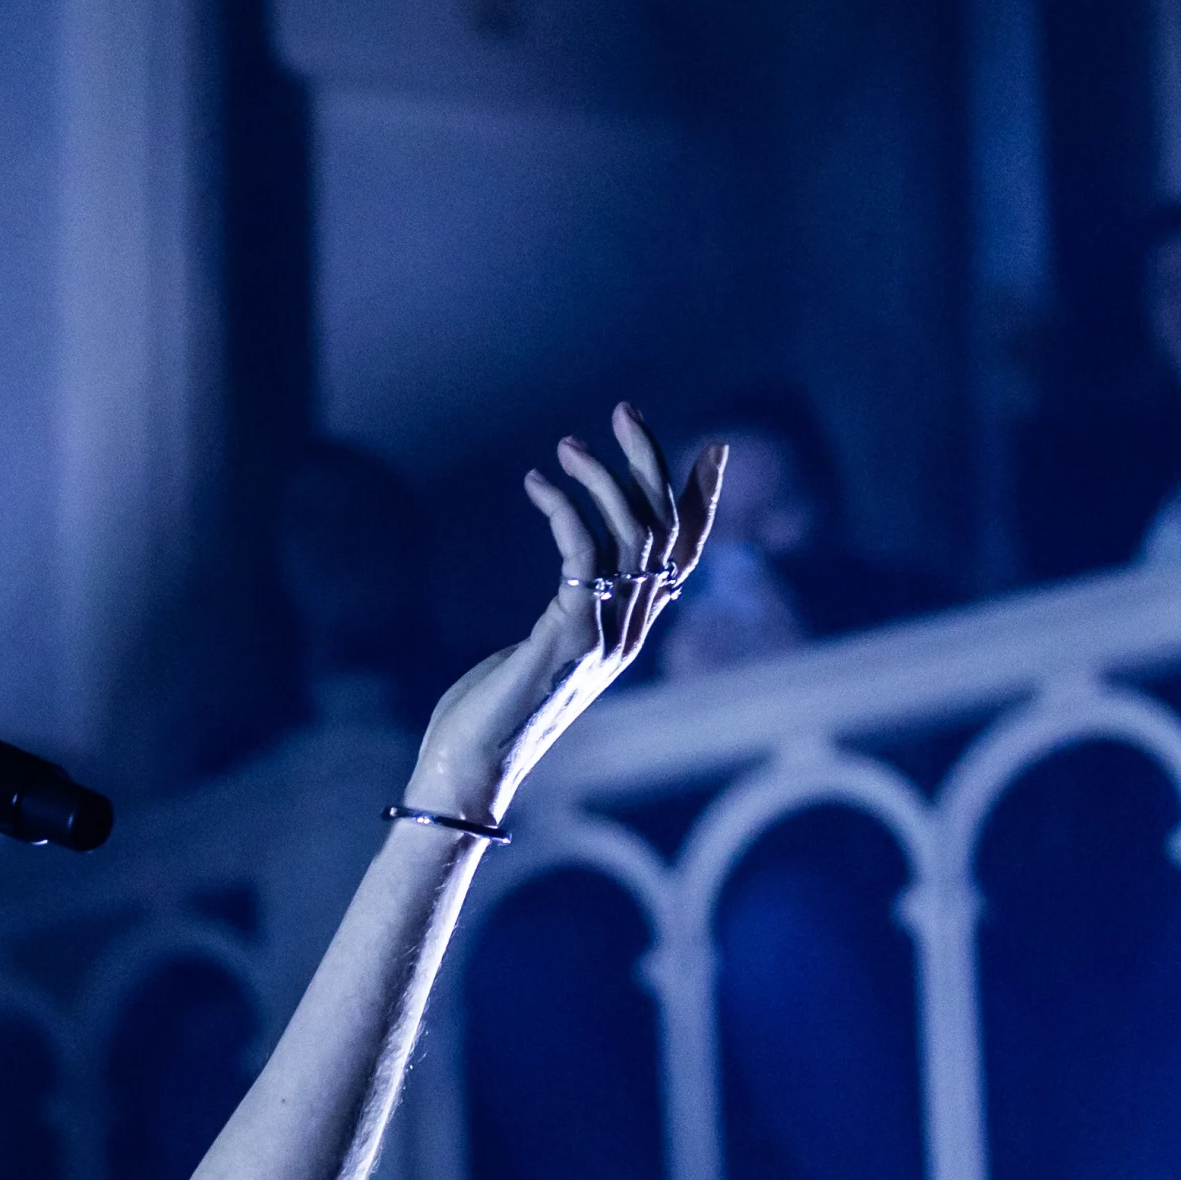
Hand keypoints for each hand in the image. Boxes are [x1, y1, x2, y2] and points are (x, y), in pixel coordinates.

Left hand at [401, 403, 725, 828]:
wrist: (468, 769)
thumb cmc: (491, 710)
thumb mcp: (547, 648)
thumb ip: (575, 611)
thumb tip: (584, 575)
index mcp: (631, 631)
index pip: (686, 554)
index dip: (703, 500)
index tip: (712, 446)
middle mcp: (629, 631)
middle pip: (664, 530)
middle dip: (650, 462)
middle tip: (625, 411)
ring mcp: (603, 635)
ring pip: (632, 534)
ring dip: (600, 478)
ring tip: (566, 446)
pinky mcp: (566, 636)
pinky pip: (581, 553)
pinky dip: (563, 509)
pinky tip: (536, 484)